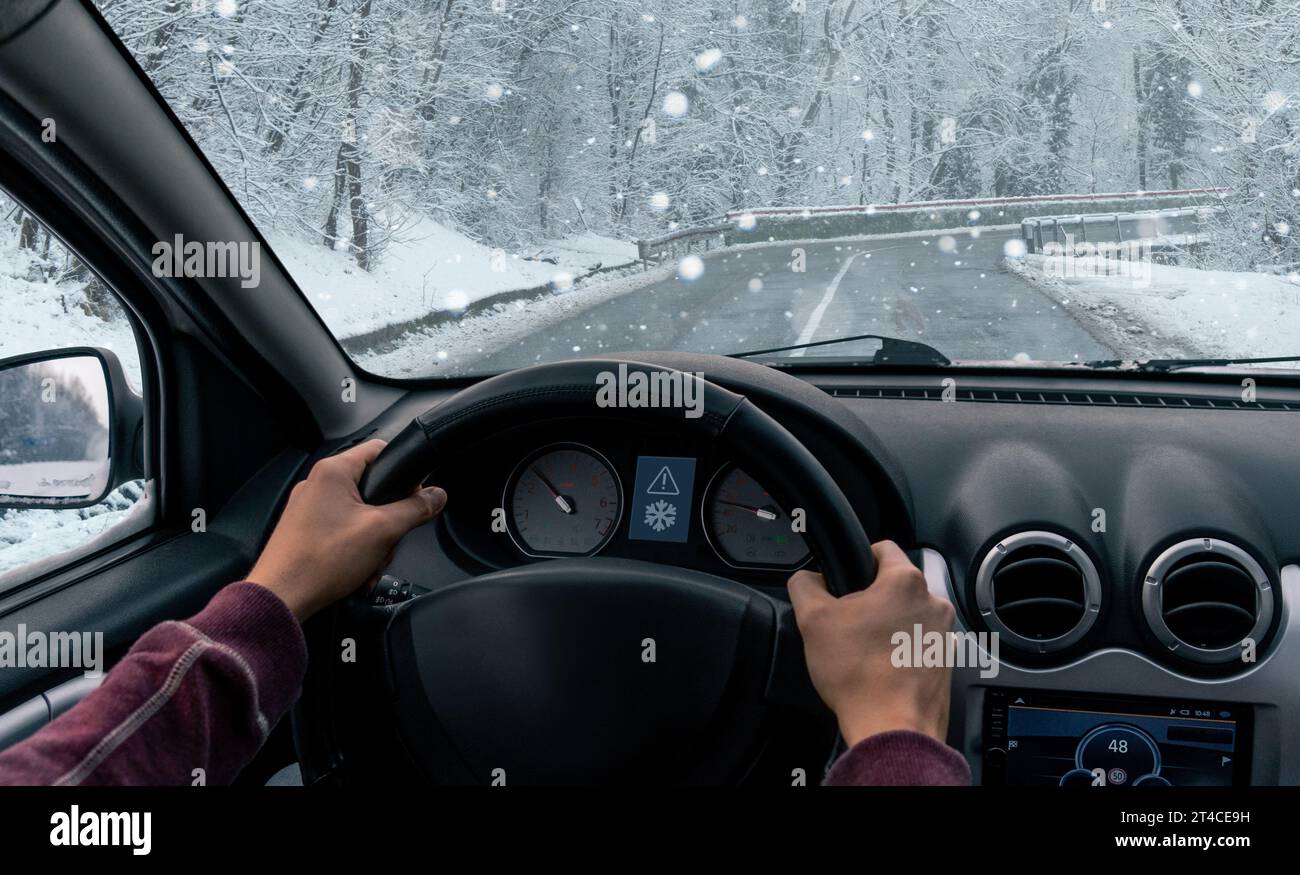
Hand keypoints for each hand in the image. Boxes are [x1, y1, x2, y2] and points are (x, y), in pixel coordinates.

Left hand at [248, 439, 446, 620]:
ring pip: (359, 513)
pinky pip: (342, 530)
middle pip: (372, 487)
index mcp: (333, 472)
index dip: (403, 470)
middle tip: (390, 538)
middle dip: (388, 519)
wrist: (282, 597)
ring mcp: (308, 508)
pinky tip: (358, 570)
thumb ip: (415, 508)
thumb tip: (436, 495)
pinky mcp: (305, 530)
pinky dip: (356, 549)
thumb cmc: (320, 561)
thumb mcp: (383, 531)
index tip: (415, 493)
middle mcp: (317, 484)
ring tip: (370, 562)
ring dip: (373, 540)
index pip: (379, 449)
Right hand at [788, 540, 955, 745]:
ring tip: (863, 651)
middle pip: (894, 586)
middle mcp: (934, 603)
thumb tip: (806, 579)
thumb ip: (804, 585)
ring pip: (907, 616)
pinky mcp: (946, 663)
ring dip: (887, 626)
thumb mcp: (813, 620)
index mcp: (905, 582)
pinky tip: (879, 670)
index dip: (857, 559)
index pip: (882, 548)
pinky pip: (919, 644)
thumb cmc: (859, 675)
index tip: (844, 580)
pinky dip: (901, 651)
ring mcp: (944, 635)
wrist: (891, 728)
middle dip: (870, 600)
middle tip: (847, 624)